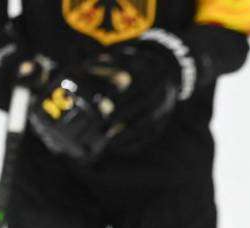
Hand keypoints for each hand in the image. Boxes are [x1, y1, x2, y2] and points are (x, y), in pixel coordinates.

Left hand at [29, 28, 193, 161]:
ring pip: (148, 124)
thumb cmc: (137, 65)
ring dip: (129, 134)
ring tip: (109, 142)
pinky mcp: (163, 121)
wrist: (167, 72)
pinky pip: (150, 135)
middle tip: (103, 126)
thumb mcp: (125, 57)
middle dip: (122, 117)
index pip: (138, 86)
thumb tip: (82, 67)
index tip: (104, 102)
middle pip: (143, 107)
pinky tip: (120, 147)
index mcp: (151, 74)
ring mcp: (164, 108)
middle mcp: (160, 92)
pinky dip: (136, 143)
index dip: (122, 96)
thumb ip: (106, 62)